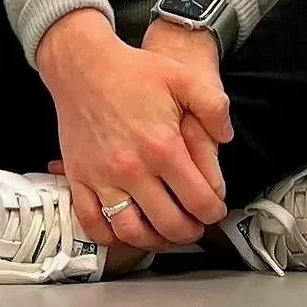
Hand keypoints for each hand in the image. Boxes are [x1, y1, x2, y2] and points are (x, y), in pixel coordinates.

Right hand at [36, 9, 226, 251]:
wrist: (82, 65)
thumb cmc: (132, 71)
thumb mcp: (184, 77)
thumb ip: (214, 107)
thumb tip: (227, 138)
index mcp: (163, 148)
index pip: (198, 200)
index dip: (214, 212)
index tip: (215, 210)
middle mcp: (133, 170)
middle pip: (169, 224)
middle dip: (190, 232)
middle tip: (196, 226)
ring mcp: (102, 178)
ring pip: (131, 231)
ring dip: (154, 241)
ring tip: (165, 234)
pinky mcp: (79, 178)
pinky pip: (92, 222)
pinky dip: (109, 237)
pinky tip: (125, 231)